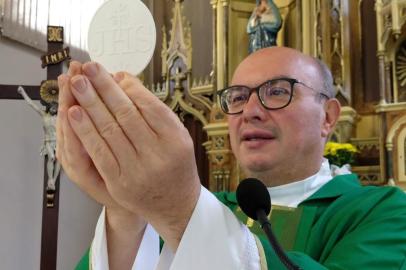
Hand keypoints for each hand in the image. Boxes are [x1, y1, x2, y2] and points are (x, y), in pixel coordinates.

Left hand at [66, 62, 200, 249]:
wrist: (175, 203)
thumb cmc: (176, 164)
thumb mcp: (178, 135)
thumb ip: (156, 111)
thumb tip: (125, 82)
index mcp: (175, 139)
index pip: (149, 106)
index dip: (129, 87)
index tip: (113, 72)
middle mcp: (158, 154)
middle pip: (126, 114)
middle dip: (104, 88)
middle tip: (88, 68)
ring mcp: (137, 170)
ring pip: (109, 131)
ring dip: (90, 105)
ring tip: (77, 83)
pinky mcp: (119, 183)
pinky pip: (99, 152)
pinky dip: (85, 132)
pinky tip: (74, 113)